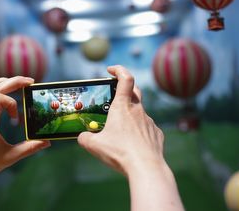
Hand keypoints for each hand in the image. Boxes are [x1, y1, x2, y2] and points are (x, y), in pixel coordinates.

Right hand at [78, 66, 183, 210]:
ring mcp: (149, 122)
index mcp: (123, 107)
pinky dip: (138, 133)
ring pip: (139, 114)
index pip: (125, 78)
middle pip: (134, 91)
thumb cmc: (120, 153)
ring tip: (119, 134)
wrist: (146, 167)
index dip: (118, 70)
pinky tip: (132, 146)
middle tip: (115, 96)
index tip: (111, 70)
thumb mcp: (94, 145)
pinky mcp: (156, 134)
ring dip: (129, 118)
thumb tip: (82, 136)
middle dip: (125, 89)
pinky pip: (146, 129)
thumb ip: (85, 138)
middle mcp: (138, 110)